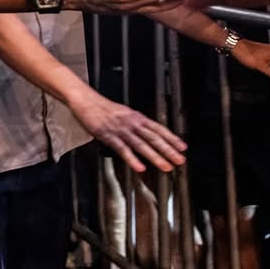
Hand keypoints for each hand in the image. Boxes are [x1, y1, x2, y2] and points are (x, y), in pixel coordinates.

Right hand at [70, 92, 185, 172]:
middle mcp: (132, 123)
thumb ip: (137, 123)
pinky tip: (140, 167)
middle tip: (180, 160)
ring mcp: (121, 130)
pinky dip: (132, 159)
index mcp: (137, 117)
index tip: (182, 147)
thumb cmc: (103, 108)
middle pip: (153, 138)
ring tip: (166, 166)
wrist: (86, 101)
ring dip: (155, 157)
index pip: (158, 128)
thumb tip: (149, 132)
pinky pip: (122, 149)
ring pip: (141, 145)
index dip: (171, 138)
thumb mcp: (125, 113)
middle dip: (168, 150)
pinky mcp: (108, 136)